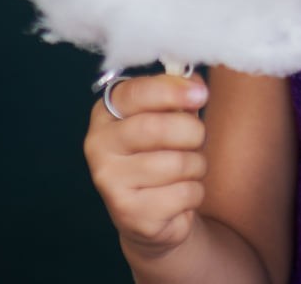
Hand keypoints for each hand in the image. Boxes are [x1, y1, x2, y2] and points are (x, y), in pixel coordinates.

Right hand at [84, 72, 209, 257]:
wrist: (147, 213)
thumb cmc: (161, 151)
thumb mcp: (168, 115)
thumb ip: (179, 93)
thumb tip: (196, 86)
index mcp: (105, 114)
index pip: (135, 93)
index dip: (172, 91)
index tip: (201, 95)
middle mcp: (99, 146)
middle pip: (157, 128)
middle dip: (192, 131)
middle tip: (198, 138)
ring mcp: (110, 183)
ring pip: (177, 163)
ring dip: (197, 165)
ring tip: (188, 169)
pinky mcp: (130, 214)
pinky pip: (184, 193)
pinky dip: (195, 192)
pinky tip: (181, 195)